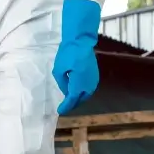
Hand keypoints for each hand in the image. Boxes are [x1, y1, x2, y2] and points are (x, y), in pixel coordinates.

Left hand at [52, 0, 100, 115]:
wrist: (81, 41)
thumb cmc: (67, 55)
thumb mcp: (58, 70)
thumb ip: (62, 83)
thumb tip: (66, 90)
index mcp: (78, 85)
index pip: (71, 100)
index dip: (66, 107)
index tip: (60, 111)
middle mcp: (88, 86)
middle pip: (80, 99)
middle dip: (73, 104)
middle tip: (65, 106)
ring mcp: (93, 80)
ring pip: (86, 94)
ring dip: (78, 98)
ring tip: (70, 100)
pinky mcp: (95, 75)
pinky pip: (89, 88)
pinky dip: (82, 92)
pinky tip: (77, 90)